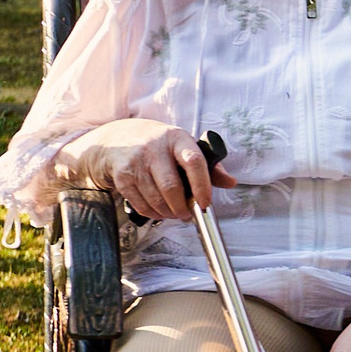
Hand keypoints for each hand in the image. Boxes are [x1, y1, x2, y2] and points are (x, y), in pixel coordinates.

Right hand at [55, 119, 235, 221]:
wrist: (120, 137)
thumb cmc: (161, 145)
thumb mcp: (185, 146)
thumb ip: (209, 166)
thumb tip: (231, 182)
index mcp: (177, 139)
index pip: (194, 161)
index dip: (202, 186)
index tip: (205, 203)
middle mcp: (155, 148)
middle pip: (172, 186)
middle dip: (182, 207)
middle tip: (187, 213)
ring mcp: (136, 161)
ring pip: (156, 199)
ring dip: (168, 213)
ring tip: (174, 212)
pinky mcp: (121, 175)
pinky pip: (140, 204)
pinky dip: (152, 213)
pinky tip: (158, 210)